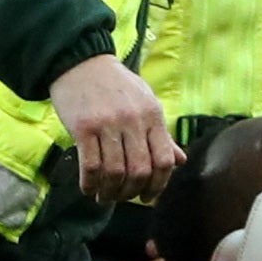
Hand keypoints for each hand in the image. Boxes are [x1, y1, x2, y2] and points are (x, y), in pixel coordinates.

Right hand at [50, 55, 180, 205]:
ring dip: (110, 192)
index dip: (159, 185)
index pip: (164, 160)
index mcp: (153, 116)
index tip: (150, 197)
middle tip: (124, 198)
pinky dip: (91, 183)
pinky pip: (90, 166)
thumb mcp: (146, 103)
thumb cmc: (116, 85)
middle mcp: (133, 120)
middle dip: (132, 193)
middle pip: (140, 171)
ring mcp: (107, 124)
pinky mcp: (83, 127)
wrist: (80, 62)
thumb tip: (180, 161)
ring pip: (115, 172)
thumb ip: (161, 134)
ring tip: (105, 197)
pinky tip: (89, 188)